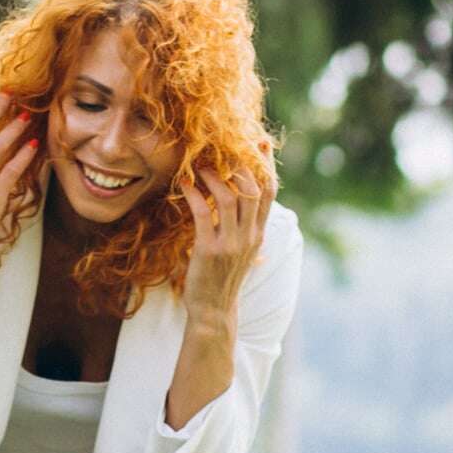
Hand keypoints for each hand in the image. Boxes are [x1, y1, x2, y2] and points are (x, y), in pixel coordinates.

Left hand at [175, 155, 275, 321]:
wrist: (213, 310)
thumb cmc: (221, 278)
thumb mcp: (240, 250)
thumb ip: (242, 226)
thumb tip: (239, 200)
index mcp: (258, 234)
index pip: (269, 192)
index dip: (266, 165)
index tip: (260, 142)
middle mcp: (249, 236)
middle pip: (252, 189)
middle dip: (238, 165)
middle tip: (219, 151)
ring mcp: (230, 243)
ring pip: (229, 197)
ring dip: (212, 177)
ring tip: (198, 166)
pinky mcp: (208, 250)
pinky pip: (202, 214)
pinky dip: (193, 195)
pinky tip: (184, 185)